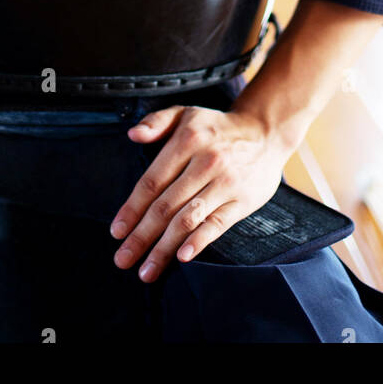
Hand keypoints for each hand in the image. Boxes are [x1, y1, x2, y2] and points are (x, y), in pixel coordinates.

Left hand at [109, 104, 288, 281]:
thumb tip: (132, 134)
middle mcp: (205, 162)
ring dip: (164, 248)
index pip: (152, 182)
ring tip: (147, 270)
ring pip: (187, 220)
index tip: (116, 232)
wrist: (265, 132)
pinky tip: (182, 256)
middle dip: (141, 237)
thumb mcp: (185, 113)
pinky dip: (199, 242)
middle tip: (123, 259)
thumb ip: (156, 122)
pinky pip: (217, 224)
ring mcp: (225, 183)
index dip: (132, 209)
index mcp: (186, 140)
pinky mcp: (242, 200)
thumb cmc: (217, 128)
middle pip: (165, 206)